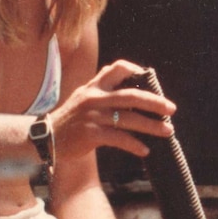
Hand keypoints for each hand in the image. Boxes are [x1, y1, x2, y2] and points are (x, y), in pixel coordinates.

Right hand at [49, 60, 176, 160]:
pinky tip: (145, 150)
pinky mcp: (91, 134)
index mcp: (94, 86)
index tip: (150, 78)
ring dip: (151, 126)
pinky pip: (119, 139)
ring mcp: (93, 116)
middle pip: (131, 96)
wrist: (46, 138)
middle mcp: (94, 98)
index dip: (136, 70)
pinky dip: (134, 144)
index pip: (117, 68)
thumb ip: (101, 85)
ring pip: (129, 119)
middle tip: (171, 109)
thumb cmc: (69, 118)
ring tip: (167, 131)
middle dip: (154, 102)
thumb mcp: (82, 95)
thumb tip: (124, 72)